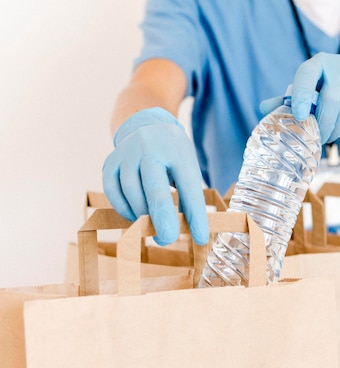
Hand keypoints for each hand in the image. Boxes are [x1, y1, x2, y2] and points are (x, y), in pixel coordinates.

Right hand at [102, 107, 208, 245]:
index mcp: (178, 151)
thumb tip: (192, 233)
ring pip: (132, 192)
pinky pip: (113, 192)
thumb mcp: (187, 169)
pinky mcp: (110, 162)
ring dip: (142, 216)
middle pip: (155, 188)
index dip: (195, 215)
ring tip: (152, 227)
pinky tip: (135, 217)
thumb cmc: (173, 158)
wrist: (147, 127)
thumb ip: (188, 197)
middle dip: (163, 218)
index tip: (201, 237)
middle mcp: (150, 148)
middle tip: (168, 239)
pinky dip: (124, 209)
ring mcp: (127, 153)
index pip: (190, 187)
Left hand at [260, 53, 339, 143]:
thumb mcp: (310, 89)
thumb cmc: (331, 89)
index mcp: (318, 63)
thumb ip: (288, 99)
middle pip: (331, 98)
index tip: (300, 116)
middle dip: (323, 122)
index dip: (302, 96)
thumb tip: (262, 109)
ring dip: (335, 128)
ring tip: (328, 136)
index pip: (308, 76)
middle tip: (317, 137)